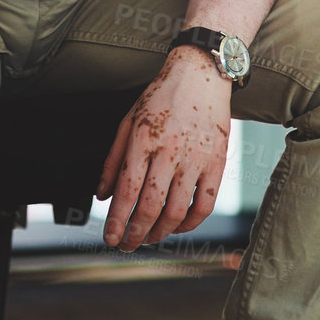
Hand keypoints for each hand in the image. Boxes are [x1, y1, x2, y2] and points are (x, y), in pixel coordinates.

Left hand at [95, 51, 231, 247]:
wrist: (201, 74)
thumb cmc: (161, 97)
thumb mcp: (127, 121)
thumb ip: (113, 160)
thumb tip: (102, 195)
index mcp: (143, 139)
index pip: (127, 190)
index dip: (117, 220)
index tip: (109, 238)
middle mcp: (169, 150)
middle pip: (151, 206)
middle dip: (136, 233)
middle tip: (127, 244)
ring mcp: (196, 157)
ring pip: (178, 210)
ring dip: (161, 232)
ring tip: (150, 238)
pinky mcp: (217, 161)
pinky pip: (205, 203)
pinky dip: (191, 223)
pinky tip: (177, 226)